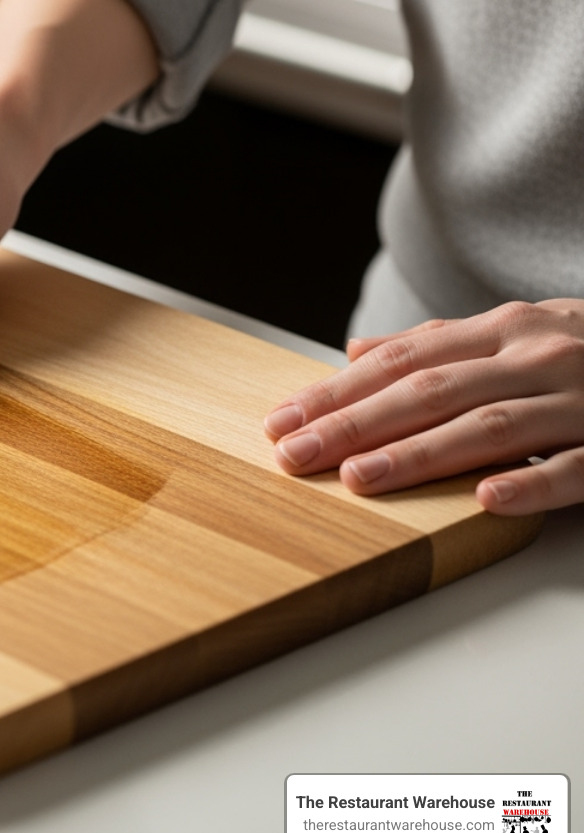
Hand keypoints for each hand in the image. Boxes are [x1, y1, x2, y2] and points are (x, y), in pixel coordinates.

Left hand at [264, 300, 583, 514]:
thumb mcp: (514, 333)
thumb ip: (439, 345)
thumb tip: (357, 352)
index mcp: (502, 331)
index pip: (401, 362)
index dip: (336, 392)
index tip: (279, 421)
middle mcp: (536, 357)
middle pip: (430, 392)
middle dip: (354, 424)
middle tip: (295, 454)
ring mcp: (583, 399)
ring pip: (491, 427)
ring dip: (420, 454)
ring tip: (358, 481)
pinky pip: (578, 466)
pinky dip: (533, 485)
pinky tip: (485, 501)